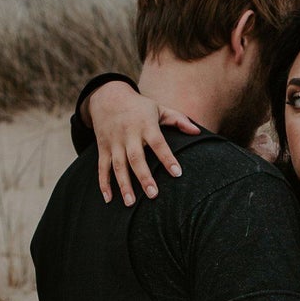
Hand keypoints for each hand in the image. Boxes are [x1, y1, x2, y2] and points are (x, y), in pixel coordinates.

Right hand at [88, 81, 199, 204]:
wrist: (107, 97)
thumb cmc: (139, 106)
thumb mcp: (159, 108)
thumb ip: (178, 120)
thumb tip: (198, 132)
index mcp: (145, 125)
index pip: (158, 143)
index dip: (167, 158)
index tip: (177, 173)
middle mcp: (129, 135)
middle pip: (136, 158)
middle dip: (144, 177)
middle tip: (153, 195)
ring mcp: (114, 143)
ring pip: (118, 166)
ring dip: (124, 185)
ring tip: (131, 203)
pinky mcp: (103, 148)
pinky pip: (102, 168)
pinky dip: (104, 184)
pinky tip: (109, 199)